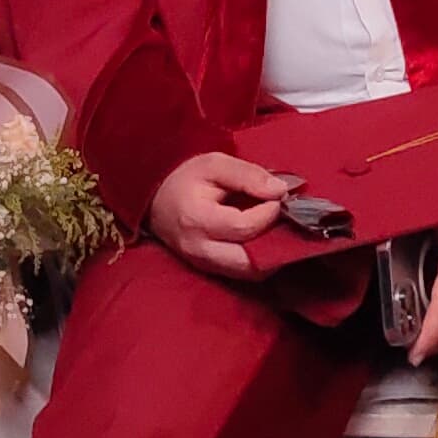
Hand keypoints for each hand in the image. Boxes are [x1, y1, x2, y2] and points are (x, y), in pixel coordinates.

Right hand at [148, 152, 285, 277]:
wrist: (156, 198)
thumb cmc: (185, 179)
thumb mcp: (215, 164)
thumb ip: (248, 175)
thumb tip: (280, 191)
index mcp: (197, 220)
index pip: (245, 227)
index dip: (269, 212)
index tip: (276, 197)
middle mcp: (199, 249)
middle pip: (250, 262)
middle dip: (275, 241)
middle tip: (281, 218)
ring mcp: (202, 264)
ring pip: (249, 273)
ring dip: (270, 254)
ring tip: (275, 228)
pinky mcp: (208, 270)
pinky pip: (242, 274)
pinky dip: (259, 260)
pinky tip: (264, 239)